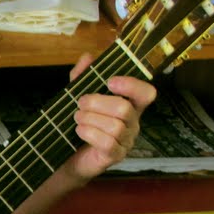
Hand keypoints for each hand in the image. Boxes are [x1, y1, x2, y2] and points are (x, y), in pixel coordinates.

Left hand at [61, 53, 157, 183]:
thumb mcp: (77, 96)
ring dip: (90, 119)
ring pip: (115, 126)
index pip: (146, 93)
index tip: (110, 81)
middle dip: (97, 103)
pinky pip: (108, 143)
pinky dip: (90, 133)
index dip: (132, 85)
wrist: (67, 155)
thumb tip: (88, 57)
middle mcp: (132, 123)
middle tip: (80, 103)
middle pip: (124, 109)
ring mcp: (126, 141)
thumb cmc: (79, 123)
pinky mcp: (115, 156)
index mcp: (129, 105)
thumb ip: (82, 76)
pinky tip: (80, 131)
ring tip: (77, 119)